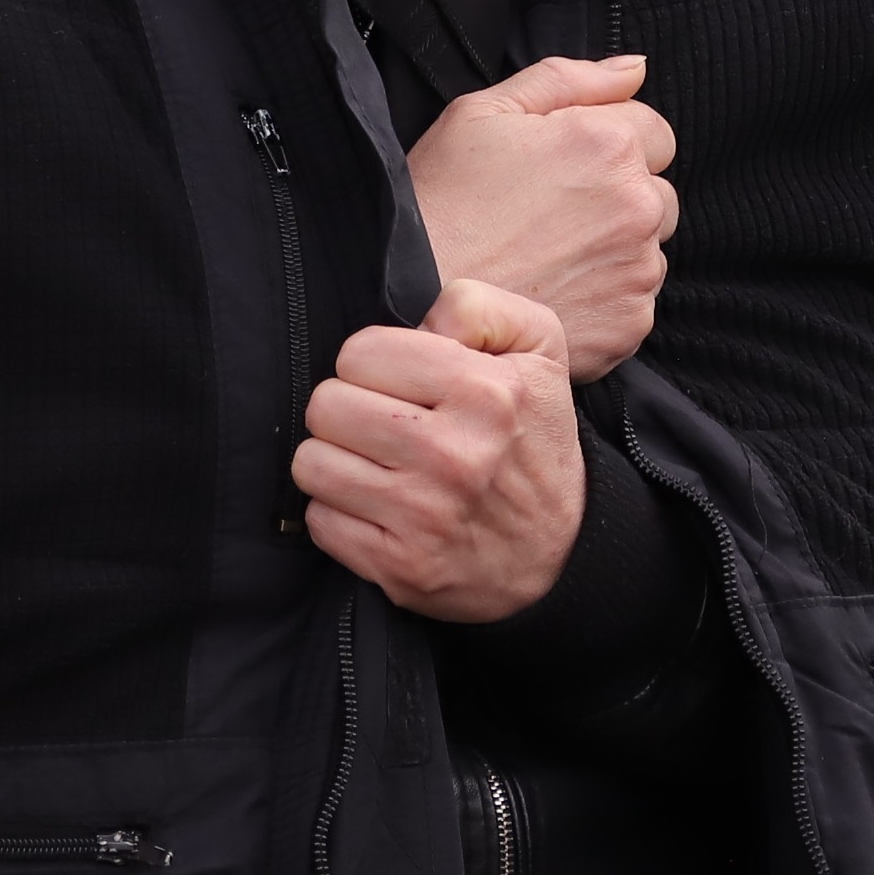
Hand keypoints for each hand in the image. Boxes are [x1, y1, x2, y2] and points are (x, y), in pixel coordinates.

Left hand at [295, 277, 582, 622]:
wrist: (561, 552)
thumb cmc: (532, 437)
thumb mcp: (538, 349)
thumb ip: (477, 307)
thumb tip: (415, 323)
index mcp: (485, 393)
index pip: (360, 351)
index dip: (376, 363)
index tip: (404, 385)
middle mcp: (453, 455)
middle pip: (326, 405)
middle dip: (350, 409)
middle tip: (386, 425)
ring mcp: (423, 517)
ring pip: (312, 463)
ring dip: (339, 461)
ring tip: (379, 465)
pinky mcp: (400, 567)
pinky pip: (319, 520)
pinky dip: (341, 513)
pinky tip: (379, 508)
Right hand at [405, 54, 678, 382]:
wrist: (410, 303)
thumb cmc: (438, 203)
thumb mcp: (482, 113)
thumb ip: (566, 78)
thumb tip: (633, 69)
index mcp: (607, 143)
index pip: (651, 129)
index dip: (603, 144)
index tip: (560, 169)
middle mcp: (637, 205)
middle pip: (655, 190)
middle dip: (616, 196)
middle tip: (547, 215)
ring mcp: (637, 269)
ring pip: (648, 247)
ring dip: (614, 247)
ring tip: (545, 256)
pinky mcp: (629, 324)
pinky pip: (636, 300)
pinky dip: (605, 296)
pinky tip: (551, 290)